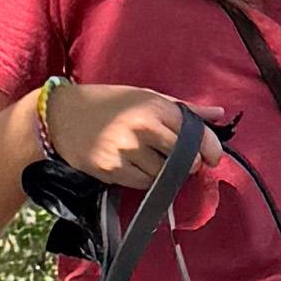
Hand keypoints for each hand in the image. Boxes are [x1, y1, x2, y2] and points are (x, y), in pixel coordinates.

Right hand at [43, 82, 224, 220]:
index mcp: (155, 108)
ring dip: (165, 173)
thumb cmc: (108, 103)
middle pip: (184, 160)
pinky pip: (143, 184)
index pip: (196, 135)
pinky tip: (135, 165)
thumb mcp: (146, 96)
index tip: (212, 158)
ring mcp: (127, 151)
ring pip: (164, 176)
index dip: (210, 150)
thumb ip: (184, 108)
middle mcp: (144, 129)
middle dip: (187, 163)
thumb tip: (219, 113)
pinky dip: (145, 179)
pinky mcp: (112, 170)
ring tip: (151, 159)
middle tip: (178, 160)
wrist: (62, 115)